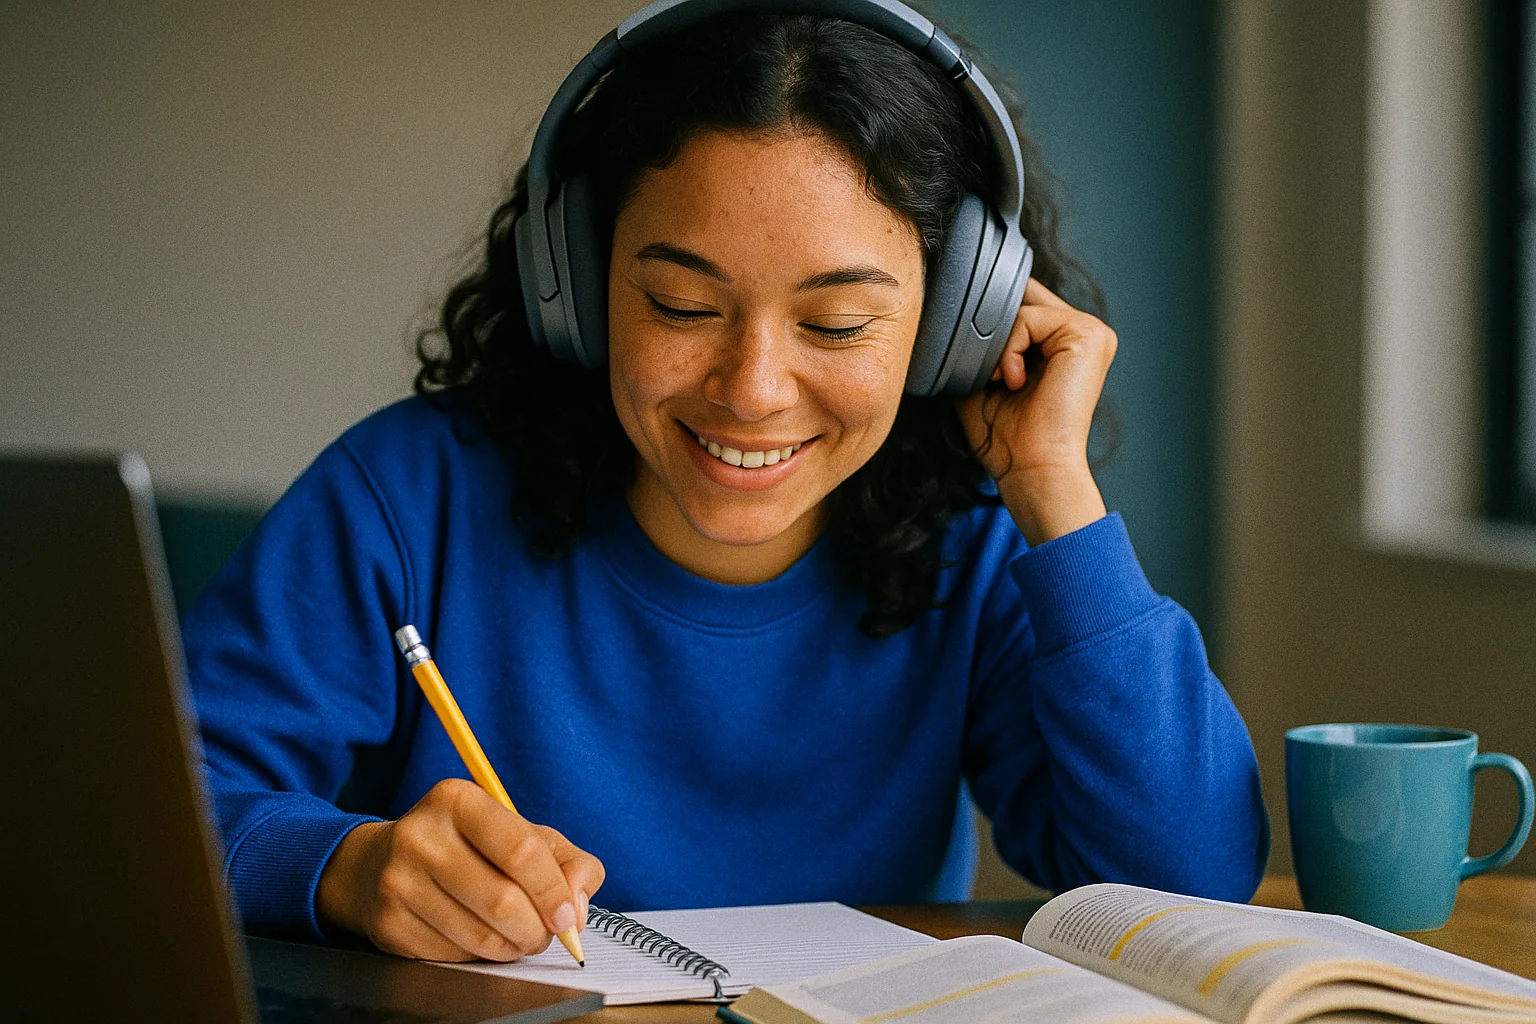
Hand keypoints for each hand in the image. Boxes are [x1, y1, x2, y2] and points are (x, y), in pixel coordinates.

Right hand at [316, 778, 604, 961]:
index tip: (569, 917)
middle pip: (502, 900)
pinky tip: (479, 938)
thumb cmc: (468, 848)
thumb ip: (567, 862)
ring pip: (479, 936)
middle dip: (536, 929)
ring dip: (512, 947)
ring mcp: (398, 881)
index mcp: (458, 800)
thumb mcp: (522, 834)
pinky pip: (453, 956)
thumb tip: (577, 910)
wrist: (379, 866)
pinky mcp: (388, 924)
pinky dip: (479, 957)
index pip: (520, 850)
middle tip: (545, 934)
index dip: (553, 891)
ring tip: (518, 937)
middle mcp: (420, 836)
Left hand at [954, 278, 1114, 545]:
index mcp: (1065, 344)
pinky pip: (1028, 317)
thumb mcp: (984, 378)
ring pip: (1021, 308)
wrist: (1031, 468)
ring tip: (1004, 383)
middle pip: (1020, 297)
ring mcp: (1091, 332)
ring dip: (998, 347)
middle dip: (991, 328)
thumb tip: (960, 309)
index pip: (1022, 304)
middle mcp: (1083, 333)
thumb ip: (982, 342)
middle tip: (990, 375)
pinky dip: (1008, 349)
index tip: (978, 355)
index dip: (992, 316)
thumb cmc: (1008, 437)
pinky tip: (1014, 381)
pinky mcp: (1089, 335)